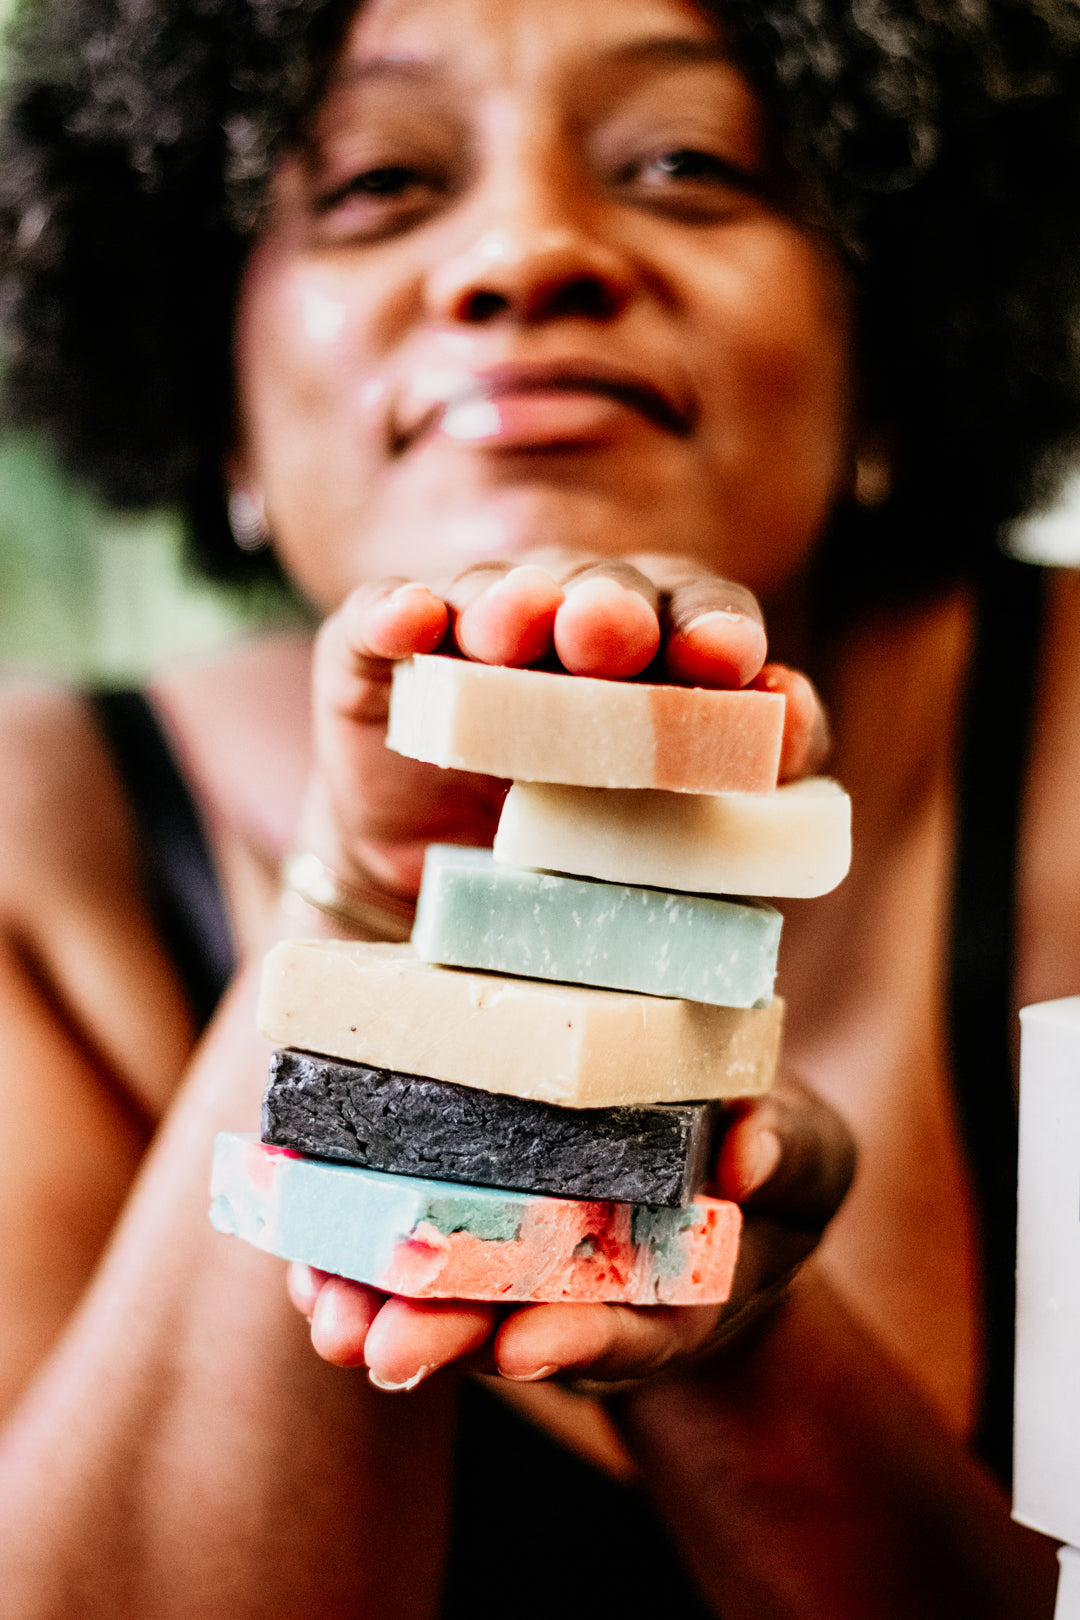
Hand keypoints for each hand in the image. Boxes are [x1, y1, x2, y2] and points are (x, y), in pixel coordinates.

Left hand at [287, 1075, 855, 1390]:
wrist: (716, 1164)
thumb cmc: (766, 1167)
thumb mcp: (806, 1156)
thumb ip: (788, 1155)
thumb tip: (750, 1151)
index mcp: (678, 1290)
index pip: (627, 1330)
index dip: (577, 1342)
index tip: (522, 1351)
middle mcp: (592, 1293)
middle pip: (514, 1330)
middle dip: (446, 1340)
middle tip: (384, 1344)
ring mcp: (525, 1262)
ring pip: (445, 1296)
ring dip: (381, 1305)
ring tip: (327, 1315)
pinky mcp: (473, 1211)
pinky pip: (407, 1237)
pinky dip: (356, 1243)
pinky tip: (310, 1246)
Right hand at [298, 553, 827, 900]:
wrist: (447, 893)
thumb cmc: (584, 851)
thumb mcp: (679, 833)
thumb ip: (757, 776)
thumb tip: (792, 713)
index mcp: (656, 652)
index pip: (699, 612)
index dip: (715, 627)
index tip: (728, 660)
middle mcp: (567, 623)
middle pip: (600, 589)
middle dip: (610, 606)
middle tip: (610, 630)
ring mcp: (468, 633)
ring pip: (493, 594)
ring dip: (508, 605)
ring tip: (511, 627)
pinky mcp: (378, 655)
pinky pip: (380, 620)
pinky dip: (394, 613)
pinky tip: (409, 620)